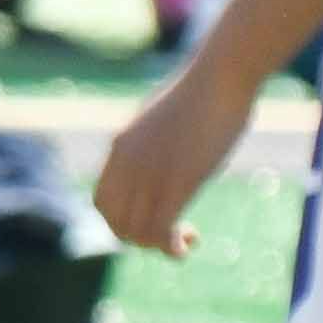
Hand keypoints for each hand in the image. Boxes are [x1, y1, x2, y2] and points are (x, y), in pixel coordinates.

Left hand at [93, 58, 251, 259]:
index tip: (156, 217)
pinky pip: (161, 229)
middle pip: (116, 223)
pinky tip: (190, 243)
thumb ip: (161, 136)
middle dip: (142, 238)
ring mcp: (151, 173)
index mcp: (121, 147)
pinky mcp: (178, 180)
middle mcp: (127, 164)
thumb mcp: (170, 115)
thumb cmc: (207, 88)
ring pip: (137, 232)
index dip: (123, 221)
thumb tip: (175, 140)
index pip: (103, 203)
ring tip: (187, 237)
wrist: (220, 74)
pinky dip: (172, 247)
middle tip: (174, 231)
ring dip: (160, 245)